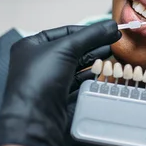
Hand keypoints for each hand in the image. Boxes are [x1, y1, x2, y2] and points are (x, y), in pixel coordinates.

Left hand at [0, 20, 120, 145]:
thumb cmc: (40, 80)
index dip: (87, 30)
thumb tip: (111, 25)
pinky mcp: (56, 98)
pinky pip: (76, 83)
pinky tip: (101, 74)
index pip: (65, 32)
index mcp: (31, 46)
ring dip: (93, 61)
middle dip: (93, 45)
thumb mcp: (66, 49)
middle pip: (71, 49)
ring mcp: (47, 82)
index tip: (108, 29)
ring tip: (112, 55)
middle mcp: (37, 63)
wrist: (34, 120)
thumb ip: (90, 36)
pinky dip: (89, 78)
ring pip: (75, 67)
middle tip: (114, 41)